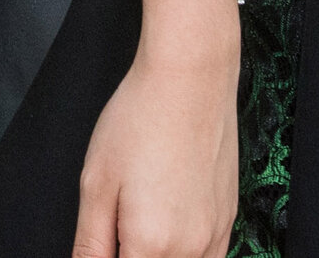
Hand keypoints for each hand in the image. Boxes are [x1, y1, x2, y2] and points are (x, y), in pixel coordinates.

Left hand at [74, 0, 239, 257]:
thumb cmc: (140, 120)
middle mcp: (190, 249)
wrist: (191, 77)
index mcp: (150, 245)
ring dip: (156, 255)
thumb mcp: (96, 184)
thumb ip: (89, 244)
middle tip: (117, 225)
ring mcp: (214, 236)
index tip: (102, 241)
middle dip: (130, 253)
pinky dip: (183, 255)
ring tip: (139, 222)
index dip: (106, 257)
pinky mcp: (228, 220)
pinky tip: (165, 230)